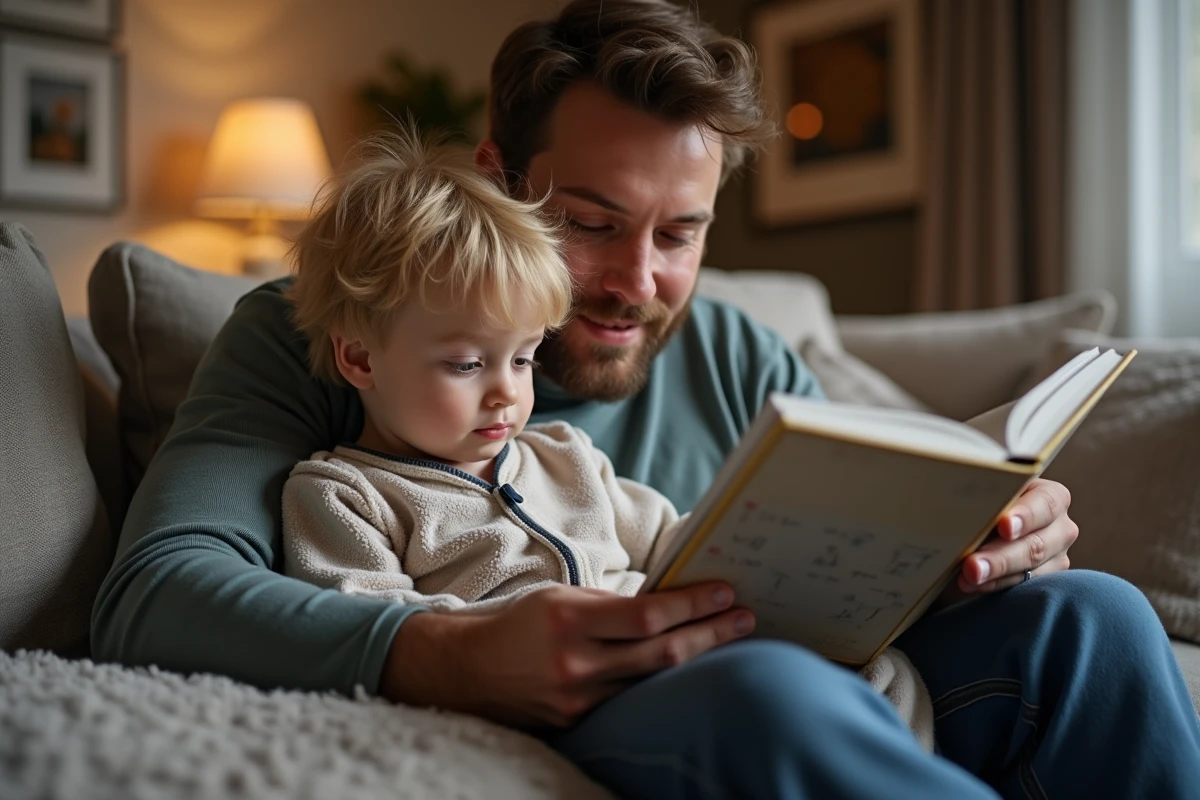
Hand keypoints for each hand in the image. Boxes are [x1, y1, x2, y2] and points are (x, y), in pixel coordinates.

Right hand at [378, 582, 754, 728]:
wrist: (466, 670)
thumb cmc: (519, 623)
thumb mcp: (561, 597)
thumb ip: (611, 604)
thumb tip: (667, 603)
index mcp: (569, 618)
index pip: (647, 614)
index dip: (693, 605)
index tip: (726, 592)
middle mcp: (575, 662)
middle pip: (661, 652)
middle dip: (710, 633)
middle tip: (745, 618)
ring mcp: (577, 698)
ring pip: (651, 681)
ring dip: (694, 659)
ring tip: (727, 640)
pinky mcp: (576, 722)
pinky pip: (629, 701)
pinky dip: (660, 685)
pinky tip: (685, 670)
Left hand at [942, 479, 1076, 602]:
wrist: (977, 520)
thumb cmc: (982, 497)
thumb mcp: (983, 489)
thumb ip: (981, 492)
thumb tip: (958, 497)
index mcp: (1050, 496)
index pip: (1046, 503)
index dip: (1026, 515)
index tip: (1004, 526)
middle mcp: (1059, 526)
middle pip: (1037, 544)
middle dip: (1002, 556)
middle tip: (972, 565)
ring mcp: (1055, 556)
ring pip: (1031, 569)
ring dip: (996, 574)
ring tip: (968, 576)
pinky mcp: (1044, 578)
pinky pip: (1022, 586)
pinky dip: (994, 585)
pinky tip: (971, 584)